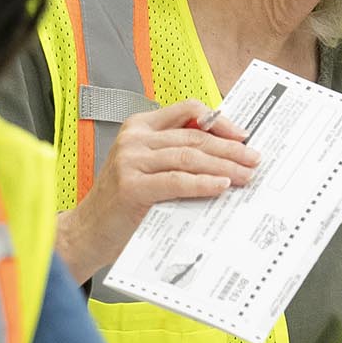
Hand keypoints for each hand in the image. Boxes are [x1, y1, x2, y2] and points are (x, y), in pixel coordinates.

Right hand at [59, 98, 260, 279]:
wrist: (88, 232)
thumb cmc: (122, 203)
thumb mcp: (149, 168)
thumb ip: (176, 157)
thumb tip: (226, 157)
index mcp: (140, 126)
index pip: (188, 111)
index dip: (220, 121)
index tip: (243, 136)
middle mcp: (135, 138)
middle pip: (194, 136)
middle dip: (230, 148)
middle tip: (253, 159)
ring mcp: (130, 160)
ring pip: (189, 156)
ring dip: (223, 165)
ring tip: (245, 175)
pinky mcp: (132, 186)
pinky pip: (176, 180)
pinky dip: (202, 183)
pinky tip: (221, 185)